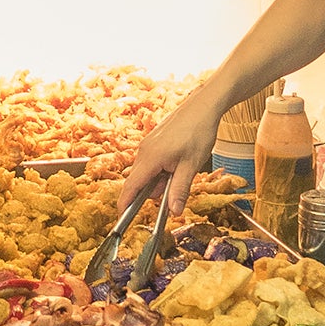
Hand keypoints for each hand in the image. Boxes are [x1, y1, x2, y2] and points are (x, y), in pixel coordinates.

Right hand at [121, 91, 222, 216]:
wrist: (203, 106)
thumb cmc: (199, 132)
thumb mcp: (191, 166)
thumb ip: (180, 190)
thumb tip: (174, 212)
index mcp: (150, 158)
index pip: (131, 187)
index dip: (125, 204)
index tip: (121, 218)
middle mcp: (143, 151)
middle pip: (138, 181)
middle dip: (153, 191)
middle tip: (175, 186)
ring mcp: (147, 145)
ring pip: (145, 172)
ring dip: (158, 180)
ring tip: (180, 171)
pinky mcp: (152, 141)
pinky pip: (150, 163)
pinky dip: (160, 170)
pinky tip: (177, 164)